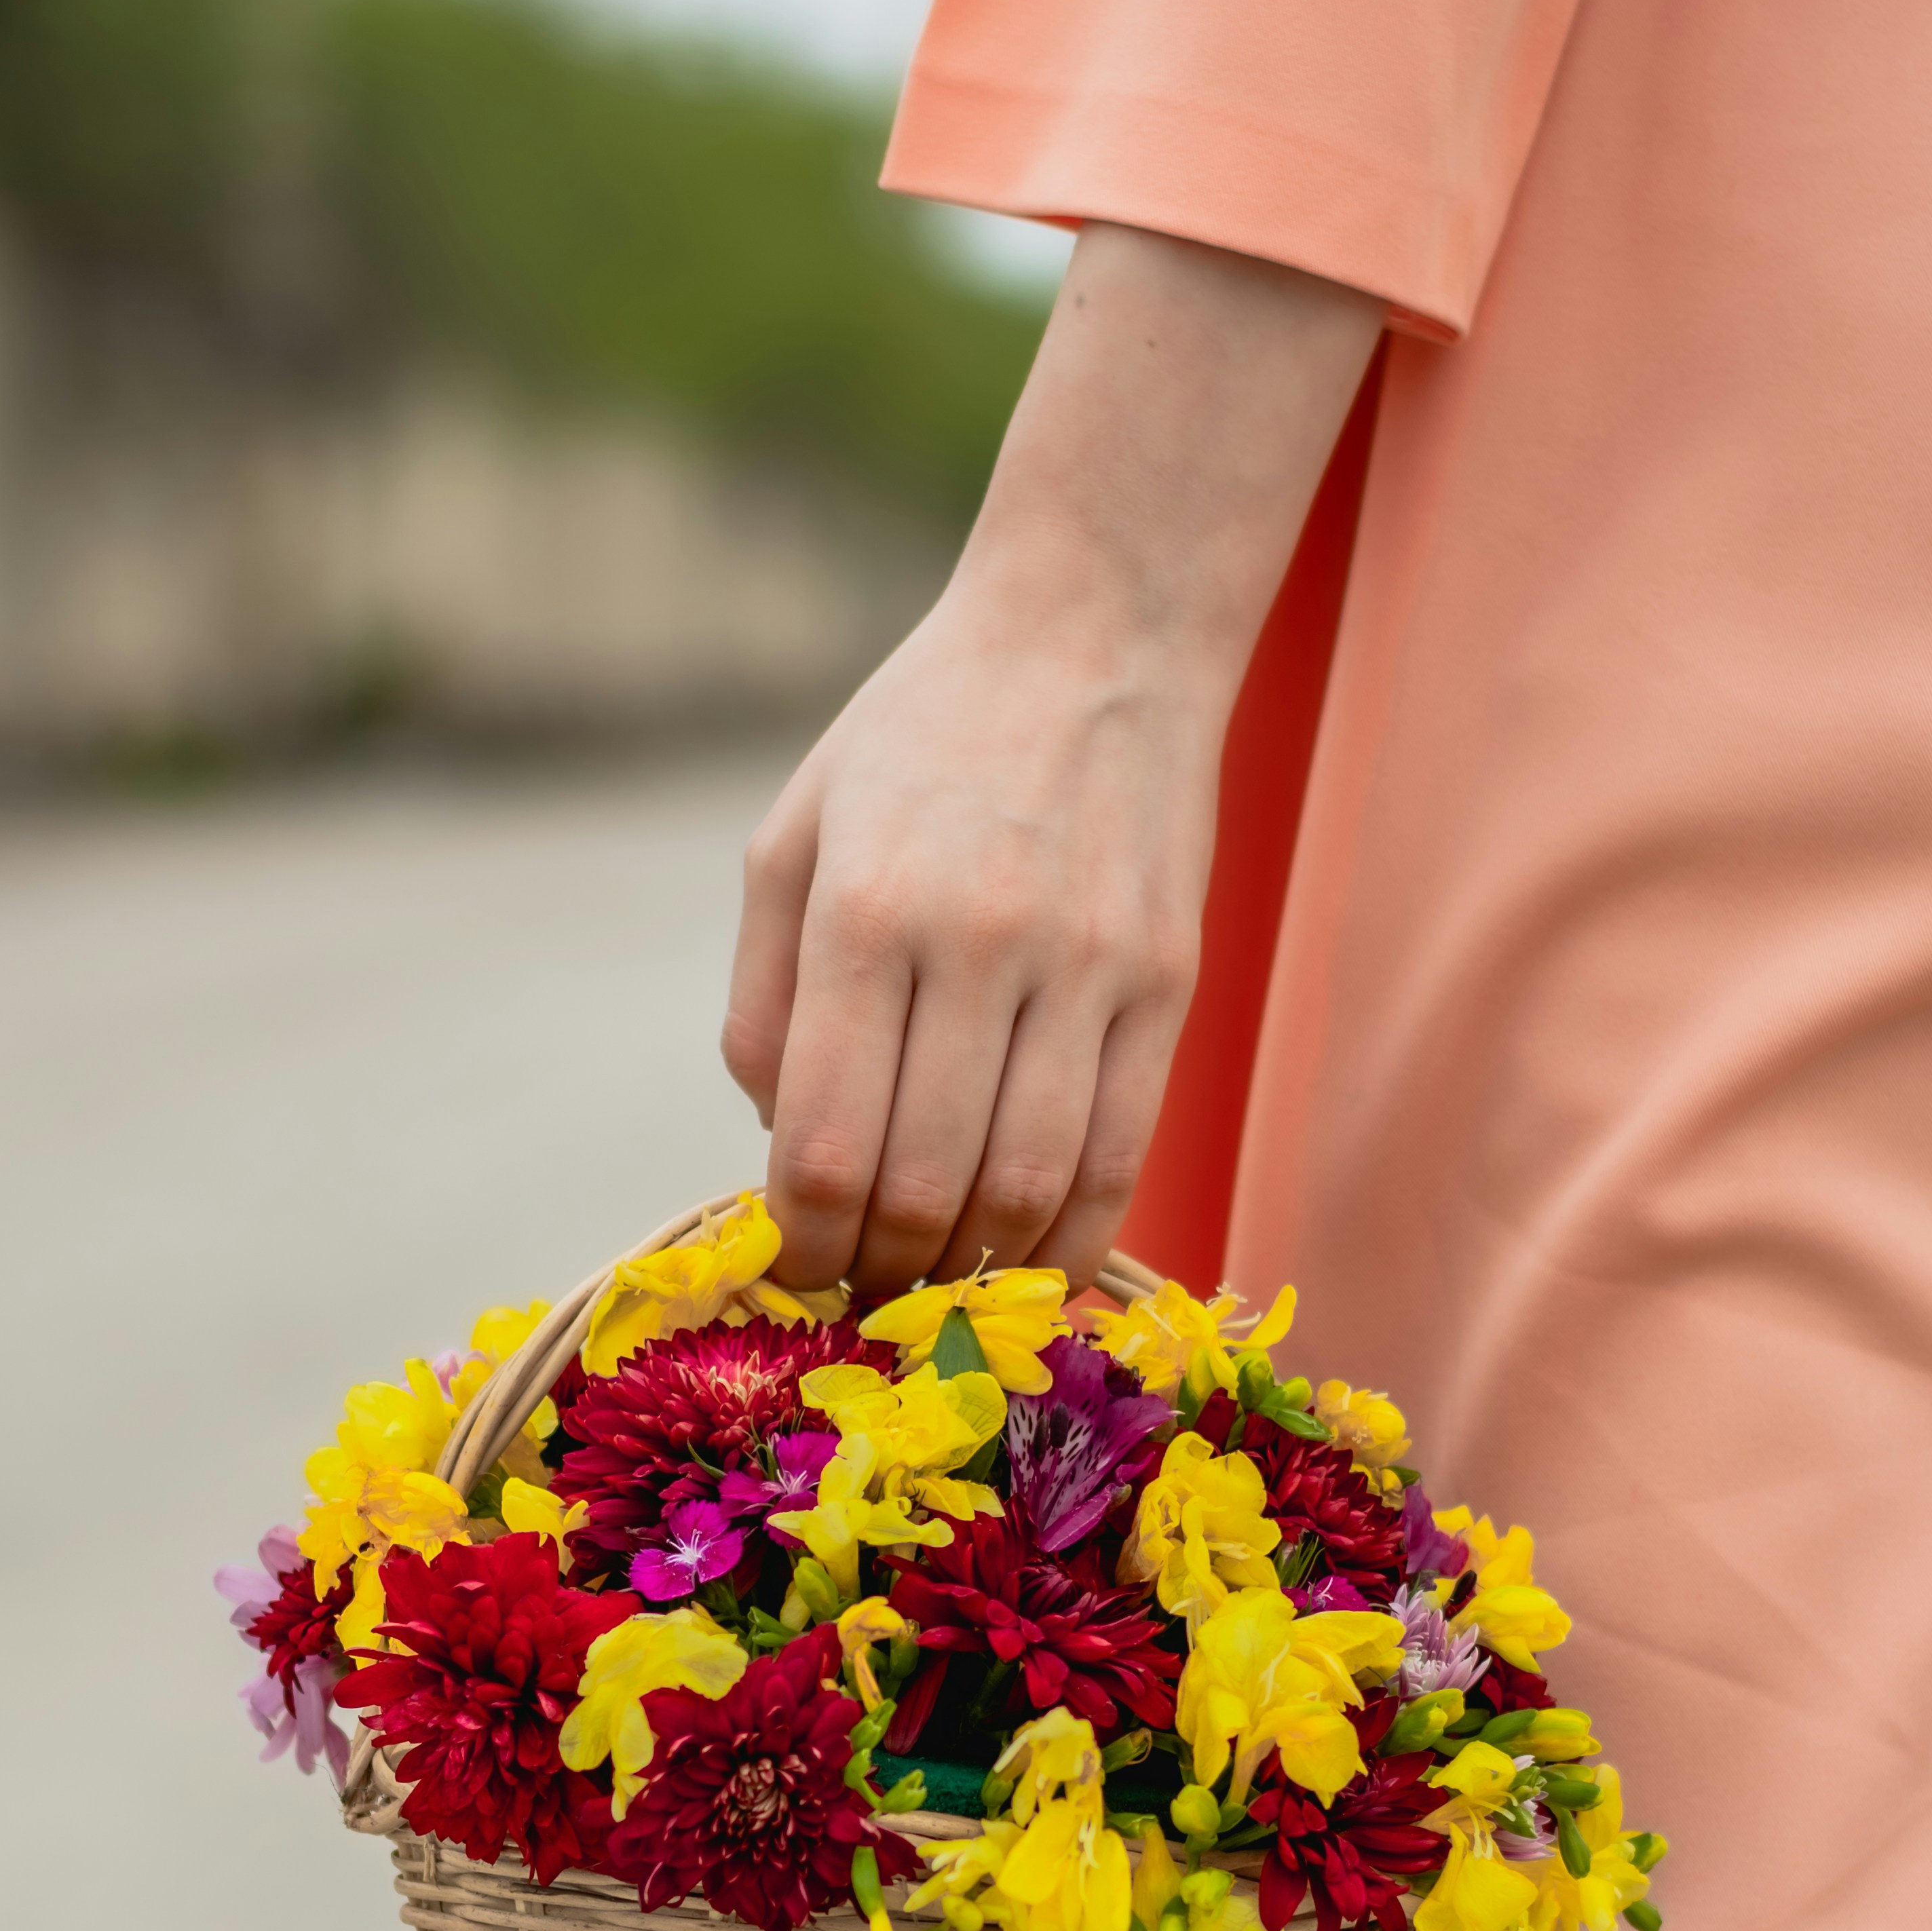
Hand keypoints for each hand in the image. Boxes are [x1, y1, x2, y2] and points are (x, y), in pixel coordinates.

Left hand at [722, 224, 1382, 1300]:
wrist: (1095, 636)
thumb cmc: (919, 744)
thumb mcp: (793, 838)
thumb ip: (764, 1001)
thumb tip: (780, 1148)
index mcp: (862, 910)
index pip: (825, 1140)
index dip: (802, 1239)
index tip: (794, 1267)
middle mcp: (975, 941)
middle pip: (923, 1183)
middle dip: (880, 1271)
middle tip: (861, 1294)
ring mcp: (1087, 965)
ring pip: (1029, 1185)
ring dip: (975, 1270)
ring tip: (941, 1286)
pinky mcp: (1167, 979)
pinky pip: (1123, 1150)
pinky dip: (1075, 1233)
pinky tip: (1034, 1257)